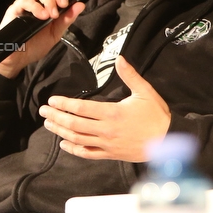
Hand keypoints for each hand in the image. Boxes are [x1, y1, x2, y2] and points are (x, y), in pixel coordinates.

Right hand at [0, 0, 85, 78]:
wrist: (19, 58)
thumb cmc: (35, 45)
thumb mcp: (56, 33)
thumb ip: (67, 19)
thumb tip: (80, 5)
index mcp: (45, 1)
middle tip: (63, 3)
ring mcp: (24, 3)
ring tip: (53, 14)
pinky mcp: (15, 10)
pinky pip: (24, 1)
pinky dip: (36, 7)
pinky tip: (42, 16)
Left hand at [38, 56, 170, 160]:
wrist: (169, 141)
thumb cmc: (157, 116)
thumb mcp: (145, 92)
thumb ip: (130, 75)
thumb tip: (120, 58)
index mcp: (113, 113)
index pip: (81, 108)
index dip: (64, 104)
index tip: (52, 100)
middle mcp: (107, 130)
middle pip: (74, 124)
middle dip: (56, 116)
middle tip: (43, 110)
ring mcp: (107, 144)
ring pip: (77, 139)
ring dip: (60, 132)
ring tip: (49, 124)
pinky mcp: (111, 155)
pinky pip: (88, 153)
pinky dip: (74, 150)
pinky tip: (64, 145)